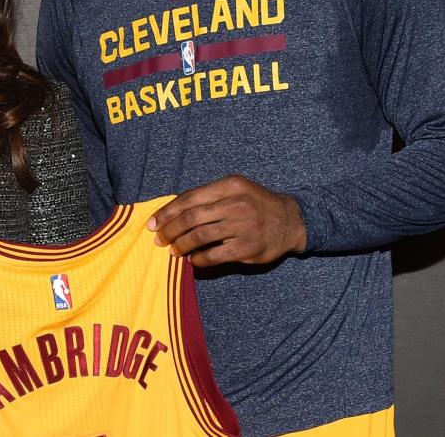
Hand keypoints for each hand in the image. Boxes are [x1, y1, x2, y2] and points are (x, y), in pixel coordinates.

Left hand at [148, 175, 306, 266]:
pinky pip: (215, 255)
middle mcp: (236, 203)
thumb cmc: (254, 204)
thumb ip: (208, 197)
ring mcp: (244, 226)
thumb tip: (172, 213)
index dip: (167, 212)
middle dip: (170, 230)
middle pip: (191, 218)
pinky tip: (193, 260)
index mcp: (230, 185)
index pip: (189, 198)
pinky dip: (199, 259)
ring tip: (174, 250)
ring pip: (200, 237)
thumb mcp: (235, 189)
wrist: (291, 220)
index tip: (153, 222)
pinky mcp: (248, 248)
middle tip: (159, 239)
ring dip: (181, 245)